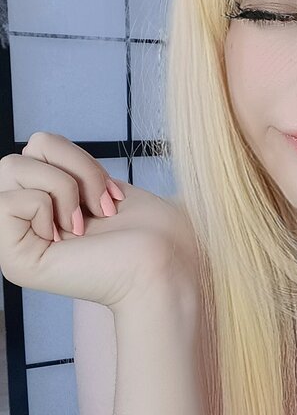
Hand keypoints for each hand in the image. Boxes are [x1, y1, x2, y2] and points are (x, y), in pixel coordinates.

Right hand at [0, 131, 200, 310]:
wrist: (163, 268)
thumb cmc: (148, 232)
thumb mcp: (101, 183)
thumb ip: (63, 167)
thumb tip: (36, 146)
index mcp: (44, 206)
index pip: (37, 147)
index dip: (77, 159)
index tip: (108, 197)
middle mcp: (22, 223)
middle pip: (20, 154)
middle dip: (73, 171)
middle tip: (100, 209)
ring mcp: (14, 241)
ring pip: (10, 168)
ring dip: (63, 187)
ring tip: (84, 223)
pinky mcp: (14, 259)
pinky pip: (5, 202)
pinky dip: (44, 207)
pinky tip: (68, 238)